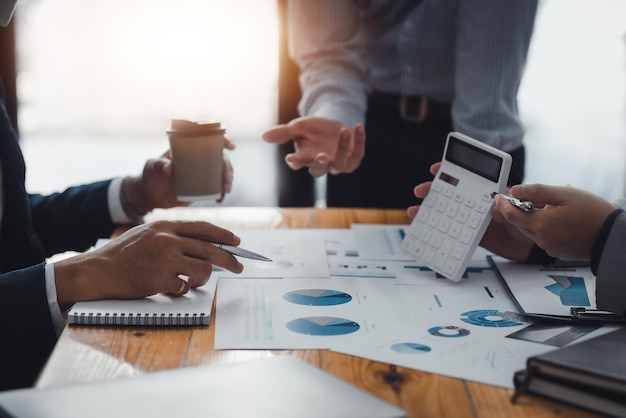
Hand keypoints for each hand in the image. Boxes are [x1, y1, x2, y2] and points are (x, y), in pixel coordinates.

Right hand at [54, 220, 243, 310]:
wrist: (98, 270)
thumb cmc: (122, 254)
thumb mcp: (147, 234)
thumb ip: (171, 236)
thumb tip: (201, 245)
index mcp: (165, 226)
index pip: (203, 228)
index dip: (223, 235)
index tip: (237, 242)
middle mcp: (167, 240)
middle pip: (211, 249)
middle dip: (229, 259)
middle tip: (239, 267)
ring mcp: (165, 259)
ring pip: (203, 268)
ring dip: (204, 278)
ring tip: (195, 281)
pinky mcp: (160, 279)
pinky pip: (184, 287)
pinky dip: (182, 289)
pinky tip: (171, 287)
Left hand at [124, 140, 236, 211]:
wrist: (149, 196)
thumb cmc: (149, 176)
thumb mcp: (151, 167)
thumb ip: (159, 165)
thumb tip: (170, 169)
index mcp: (188, 150)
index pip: (208, 141)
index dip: (222, 141)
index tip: (231, 147)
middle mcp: (197, 160)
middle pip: (220, 159)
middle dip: (228, 167)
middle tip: (228, 178)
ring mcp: (201, 174)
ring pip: (220, 174)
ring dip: (227, 181)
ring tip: (226, 190)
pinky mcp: (201, 188)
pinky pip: (216, 189)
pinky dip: (220, 194)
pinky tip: (220, 199)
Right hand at [262, 117, 364, 176]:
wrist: (332, 127)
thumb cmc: (312, 130)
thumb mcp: (297, 128)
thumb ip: (282, 133)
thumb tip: (264, 136)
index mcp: (305, 159)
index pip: (298, 164)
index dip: (296, 162)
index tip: (291, 158)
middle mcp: (321, 165)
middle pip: (319, 171)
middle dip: (321, 164)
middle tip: (322, 155)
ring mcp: (338, 164)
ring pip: (341, 164)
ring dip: (343, 148)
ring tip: (343, 130)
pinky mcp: (353, 159)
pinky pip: (358, 152)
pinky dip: (360, 140)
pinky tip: (358, 126)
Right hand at [407, 162, 533, 260]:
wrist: (535, 244)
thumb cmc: (532, 219)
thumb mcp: (522, 208)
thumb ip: (506, 206)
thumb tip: (492, 208)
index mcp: (489, 190)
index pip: (468, 177)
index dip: (451, 170)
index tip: (436, 168)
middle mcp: (478, 202)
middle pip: (451, 193)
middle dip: (433, 190)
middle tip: (420, 191)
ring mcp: (473, 218)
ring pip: (448, 212)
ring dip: (430, 211)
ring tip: (414, 212)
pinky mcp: (473, 235)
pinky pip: (453, 232)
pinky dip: (439, 231)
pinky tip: (425, 230)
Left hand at [493, 184, 616, 259]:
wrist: (612, 236)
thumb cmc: (593, 213)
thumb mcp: (564, 194)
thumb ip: (536, 192)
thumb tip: (515, 191)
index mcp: (540, 224)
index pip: (511, 214)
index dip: (502, 204)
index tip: (499, 197)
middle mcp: (541, 239)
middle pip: (520, 223)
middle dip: (520, 209)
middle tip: (529, 197)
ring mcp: (549, 247)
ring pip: (531, 230)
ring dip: (534, 218)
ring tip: (553, 206)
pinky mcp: (556, 252)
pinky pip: (543, 237)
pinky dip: (544, 227)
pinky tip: (560, 218)